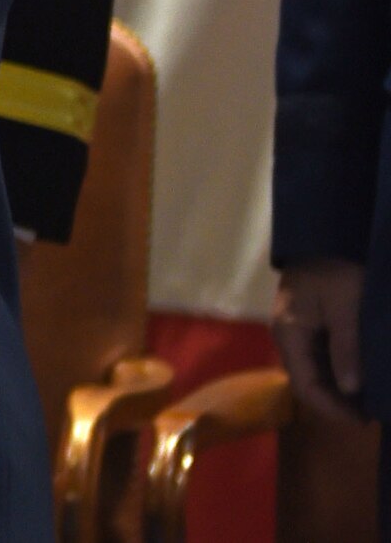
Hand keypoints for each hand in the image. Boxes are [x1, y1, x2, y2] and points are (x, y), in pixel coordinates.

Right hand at [273, 258, 368, 420]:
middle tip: (370, 414)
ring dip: (337, 390)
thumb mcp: (346, 307)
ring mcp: (293, 330)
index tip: (363, 420)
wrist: (324, 237)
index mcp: (289, 333)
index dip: (331, 408)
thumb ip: (347, 347)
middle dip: (336, 402)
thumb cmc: (335, 270)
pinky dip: (336, 373)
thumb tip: (352, 389)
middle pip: (306, 382)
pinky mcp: (303, 324)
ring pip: (312, 372)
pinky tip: (357, 378)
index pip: (304, 385)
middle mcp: (286, 336)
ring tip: (368, 401)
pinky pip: (316, 358)